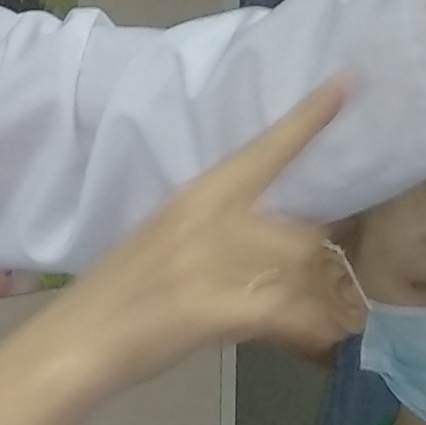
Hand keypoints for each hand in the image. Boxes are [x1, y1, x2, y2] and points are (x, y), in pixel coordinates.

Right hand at [0, 89, 364, 424]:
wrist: (79, 341)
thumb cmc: (118, 292)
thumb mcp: (167, 240)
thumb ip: (218, 231)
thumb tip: (271, 239)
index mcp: (198, 195)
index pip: (264, 150)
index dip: (308, 119)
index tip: (346, 83)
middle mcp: (211, 220)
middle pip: (302, 229)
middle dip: (321, 263)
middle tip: (329, 287)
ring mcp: (214, 262)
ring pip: (302, 271)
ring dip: (319, 301)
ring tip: (323, 321)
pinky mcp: (217, 307)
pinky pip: (288, 313)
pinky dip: (311, 329)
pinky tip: (321, 339)